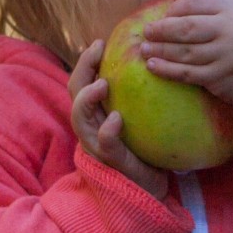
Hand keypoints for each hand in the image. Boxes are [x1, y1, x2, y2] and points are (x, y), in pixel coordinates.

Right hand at [69, 39, 170, 198]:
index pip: (81, 82)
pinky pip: (103, 143)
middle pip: (74, 92)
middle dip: (82, 68)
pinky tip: (116, 120)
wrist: (147, 190)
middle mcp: (90, 127)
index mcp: (95, 114)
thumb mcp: (139, 119)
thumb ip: (138, 97)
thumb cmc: (144, 151)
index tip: (100, 42)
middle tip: (98, 50)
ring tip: (103, 84)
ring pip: (80, 117)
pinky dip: (106, 130)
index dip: (86, 61)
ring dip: (88, 98)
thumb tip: (158, 63)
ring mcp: (97, 145)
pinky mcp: (111, 161)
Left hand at [140, 0, 232, 145]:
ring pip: (185, 53)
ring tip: (144, 49)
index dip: (176, 8)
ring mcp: (226, 58)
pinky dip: (169, 71)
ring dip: (160, 51)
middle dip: (162, 29)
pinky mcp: (222, 80)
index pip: (197, 3)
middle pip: (187, 28)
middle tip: (146, 31)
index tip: (166, 15)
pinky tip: (154, 66)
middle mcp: (231, 32)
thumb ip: (208, 3)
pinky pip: (189, 75)